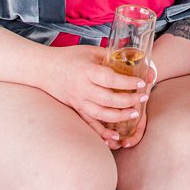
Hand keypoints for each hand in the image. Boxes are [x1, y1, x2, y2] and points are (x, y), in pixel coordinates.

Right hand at [35, 44, 150, 147]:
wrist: (46, 69)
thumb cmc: (71, 57)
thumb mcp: (91, 51)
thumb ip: (111, 57)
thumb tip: (136, 61)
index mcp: (87, 71)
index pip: (110, 79)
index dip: (127, 82)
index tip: (142, 82)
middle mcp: (82, 88)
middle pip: (108, 99)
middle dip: (129, 100)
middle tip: (144, 98)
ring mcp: (78, 101)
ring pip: (100, 114)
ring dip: (119, 116)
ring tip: (135, 114)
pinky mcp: (76, 110)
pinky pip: (89, 124)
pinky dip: (101, 133)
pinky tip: (114, 138)